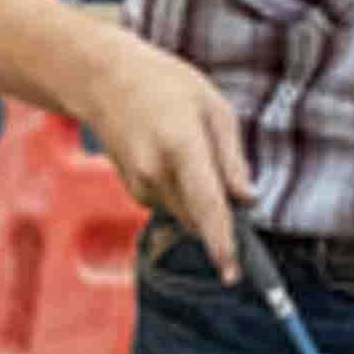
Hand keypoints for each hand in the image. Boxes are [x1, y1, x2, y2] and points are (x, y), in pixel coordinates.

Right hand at [79, 36, 255, 279]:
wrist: (104, 81)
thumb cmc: (166, 86)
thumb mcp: (213, 107)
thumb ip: (232, 158)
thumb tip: (249, 200)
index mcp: (181, 146)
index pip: (207, 205)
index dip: (223, 243)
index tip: (232, 273)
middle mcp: (156, 172)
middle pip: (201, 219)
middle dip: (221, 214)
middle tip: (225, 174)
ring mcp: (140, 185)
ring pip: (188, 215)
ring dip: (201, 200)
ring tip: (190, 150)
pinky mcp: (134, 191)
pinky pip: (172, 205)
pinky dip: (182, 192)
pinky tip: (170, 155)